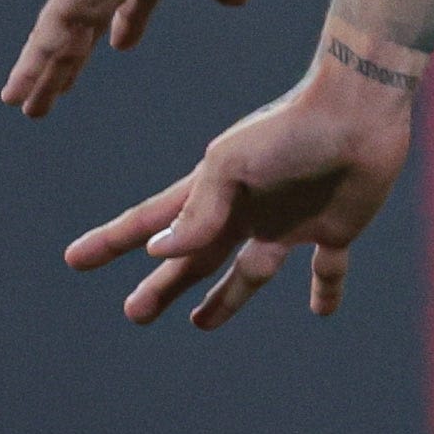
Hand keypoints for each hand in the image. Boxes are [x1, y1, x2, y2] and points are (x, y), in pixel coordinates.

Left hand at [3, 0, 256, 115]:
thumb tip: (235, 0)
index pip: (132, 3)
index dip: (128, 24)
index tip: (120, 44)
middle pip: (85, 33)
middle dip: (74, 61)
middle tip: (57, 87)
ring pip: (59, 45)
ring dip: (43, 76)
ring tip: (26, 106)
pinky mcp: (72, 0)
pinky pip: (46, 43)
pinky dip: (31, 70)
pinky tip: (16, 94)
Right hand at [66, 52, 410, 325]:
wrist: (358, 110)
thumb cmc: (289, 129)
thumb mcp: (232, 164)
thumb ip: (199, 210)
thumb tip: (160, 251)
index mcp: (213, 190)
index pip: (151, 223)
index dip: (113, 242)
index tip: (75, 259)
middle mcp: (246, 210)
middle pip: (194, 259)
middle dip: (163, 286)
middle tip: (134, 313)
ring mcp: (289, 221)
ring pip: (249, 274)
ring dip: (226, 300)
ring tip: (200, 324)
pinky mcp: (335, 229)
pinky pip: (328, 270)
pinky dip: (325, 290)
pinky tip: (322, 311)